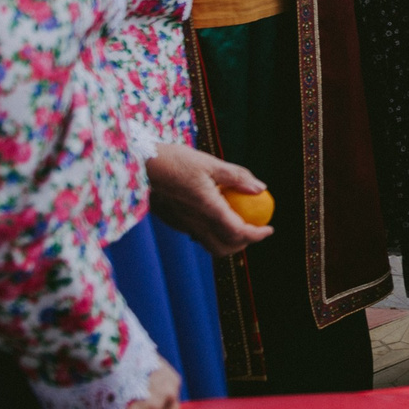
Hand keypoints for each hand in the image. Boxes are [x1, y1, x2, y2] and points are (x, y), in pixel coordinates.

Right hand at [146, 143, 273, 255]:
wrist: (139, 165)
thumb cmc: (175, 160)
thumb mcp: (210, 163)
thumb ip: (237, 177)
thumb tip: (260, 189)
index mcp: (207, 208)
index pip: (238, 232)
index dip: (257, 235)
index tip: (270, 229)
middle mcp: (194, 222)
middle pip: (224, 248)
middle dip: (243, 244)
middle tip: (255, 229)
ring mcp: (181, 224)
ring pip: (209, 245)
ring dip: (228, 241)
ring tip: (238, 223)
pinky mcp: (172, 221)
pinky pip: (196, 235)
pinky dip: (212, 232)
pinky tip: (215, 215)